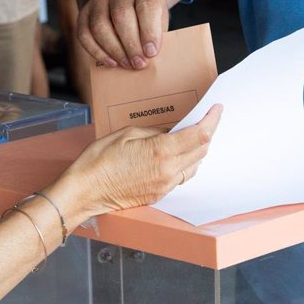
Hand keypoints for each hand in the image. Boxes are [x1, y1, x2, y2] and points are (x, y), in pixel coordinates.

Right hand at [68, 104, 222, 214]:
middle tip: (207, 119)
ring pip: (195, 166)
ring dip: (199, 150)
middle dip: (208, 133)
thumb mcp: (127, 134)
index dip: (213, 120)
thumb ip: (155, 132)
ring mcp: (165, 186)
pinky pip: (182, 177)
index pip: (200, 134)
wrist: (86, 191)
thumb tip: (171, 132)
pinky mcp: (159, 195)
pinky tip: (179, 155)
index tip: (217, 109)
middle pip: (202, 150)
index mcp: (161, 152)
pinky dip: (186, 164)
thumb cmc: (99, 161)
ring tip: (193, 136)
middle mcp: (168, 171)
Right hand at [76, 0, 189, 69]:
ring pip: (100, 25)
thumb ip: (155, 34)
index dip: (149, 31)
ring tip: (127, 64)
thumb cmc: (147, 13)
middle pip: (120, 15)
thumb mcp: (159, 17)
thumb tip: (149, 58)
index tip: (151, 52)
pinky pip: (84, 33)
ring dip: (114, 50)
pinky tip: (111, 62)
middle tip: (139, 63)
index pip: (146, 5)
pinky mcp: (85, 11)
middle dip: (131, 44)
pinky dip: (97, 51)